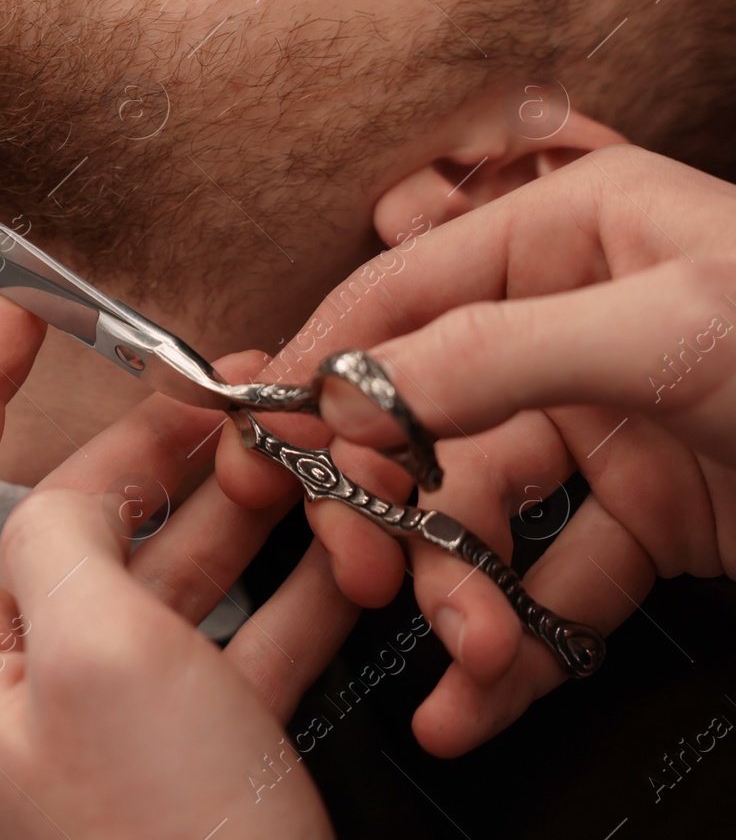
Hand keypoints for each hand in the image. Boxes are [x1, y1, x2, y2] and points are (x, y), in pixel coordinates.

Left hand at [0, 295, 349, 839]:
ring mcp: (103, 729)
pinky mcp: (184, 759)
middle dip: (151, 451)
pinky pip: (226, 649)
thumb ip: (68, 538)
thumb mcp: (102, 654)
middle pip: (68, 525)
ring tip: (298, 462)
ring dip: (233, 516)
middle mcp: (13, 694)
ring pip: (160, 581)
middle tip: (231, 394)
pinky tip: (340, 553)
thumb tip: (82, 494)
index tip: (24, 310)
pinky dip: (281, 596)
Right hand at [218, 139, 735, 756]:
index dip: (321, 366)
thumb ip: (496, 348)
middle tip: (366, 569)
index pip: (398, 293)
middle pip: (419, 419)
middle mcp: (565, 327)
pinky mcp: (641, 517)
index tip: (266, 443)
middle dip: (387, 504)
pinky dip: (510, 647)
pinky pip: (548, 584)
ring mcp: (600, 426)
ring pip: (477, 514)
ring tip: (467, 654)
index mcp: (565, 237)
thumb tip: (353, 383)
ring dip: (455, 595)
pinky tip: (477, 699)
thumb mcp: (670, 327)